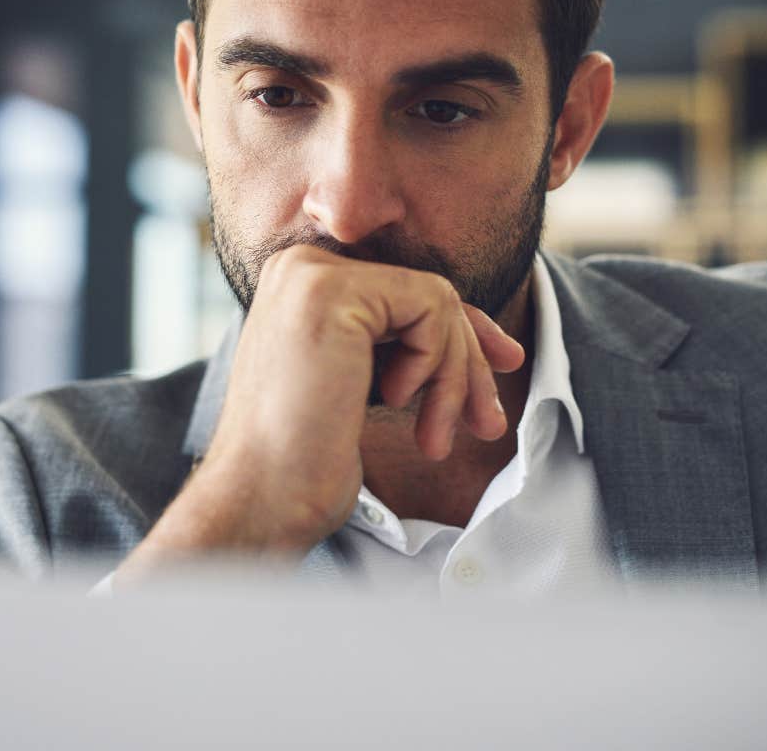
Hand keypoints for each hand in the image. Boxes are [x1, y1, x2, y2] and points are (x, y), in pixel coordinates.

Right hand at [117, 244, 524, 574]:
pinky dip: (436, 363)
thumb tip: (485, 338)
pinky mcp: (332, 293)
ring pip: (437, 301)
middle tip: (487, 424)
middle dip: (469, 361)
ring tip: (436, 438)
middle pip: (426, 294)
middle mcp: (300, 266)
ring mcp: (311, 274)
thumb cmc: (306, 461)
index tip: (504, 366)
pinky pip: (432, 307)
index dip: (461, 331)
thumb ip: (404, 345)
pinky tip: (397, 404)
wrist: (262, 499)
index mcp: (300, 285)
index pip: (405, 292)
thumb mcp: (366, 386)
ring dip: (455, 376)